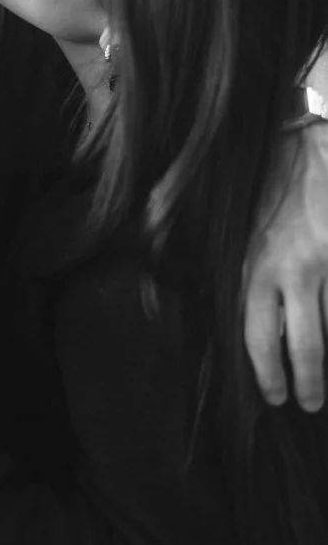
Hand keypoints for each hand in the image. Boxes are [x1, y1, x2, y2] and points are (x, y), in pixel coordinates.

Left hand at [244, 125, 327, 411]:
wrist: (304, 141)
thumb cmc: (266, 186)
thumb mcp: (238, 230)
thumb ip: (240, 273)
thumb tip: (227, 313)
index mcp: (255, 267)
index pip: (258, 338)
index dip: (267, 375)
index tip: (274, 397)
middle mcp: (292, 271)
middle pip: (305, 347)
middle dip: (310, 383)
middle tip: (310, 403)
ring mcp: (327, 264)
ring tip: (327, 380)